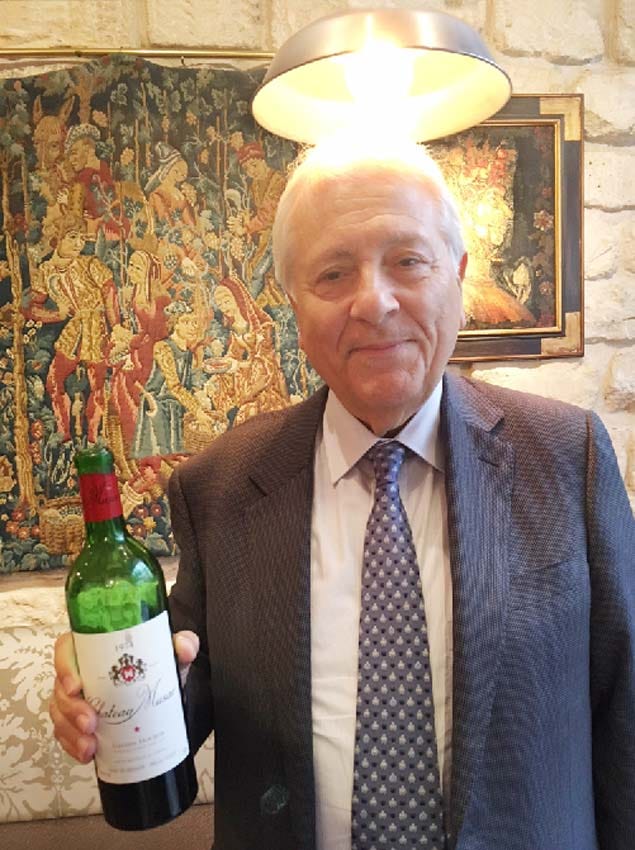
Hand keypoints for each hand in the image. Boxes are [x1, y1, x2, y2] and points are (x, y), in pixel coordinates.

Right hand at [49, 629, 199, 762]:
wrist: (161, 698)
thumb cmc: (156, 669)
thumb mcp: (169, 656)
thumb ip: (182, 645)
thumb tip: (185, 647)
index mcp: (94, 649)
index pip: (67, 648)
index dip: (64, 666)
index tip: (76, 685)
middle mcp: (80, 673)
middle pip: (61, 687)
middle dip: (71, 709)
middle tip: (90, 722)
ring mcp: (76, 699)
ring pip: (60, 714)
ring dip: (71, 732)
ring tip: (91, 744)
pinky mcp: (77, 723)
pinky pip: (66, 735)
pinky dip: (74, 746)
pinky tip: (88, 753)